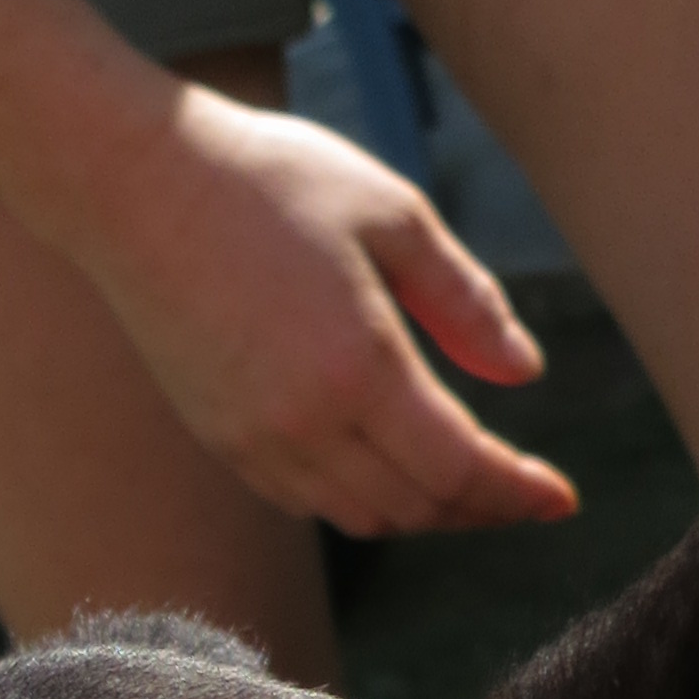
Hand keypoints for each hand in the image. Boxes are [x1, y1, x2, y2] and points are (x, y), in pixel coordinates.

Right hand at [76, 80, 578, 536]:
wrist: (137, 189)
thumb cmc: (270, 181)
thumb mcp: (393, 213)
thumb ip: (465, 300)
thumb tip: (524, 374)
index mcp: (359, 366)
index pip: (459, 467)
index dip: (517, 492)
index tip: (562, 498)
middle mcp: (305, 426)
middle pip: (416, 507)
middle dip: (480, 508)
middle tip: (523, 491)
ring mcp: (256, 444)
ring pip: (364, 517)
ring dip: (423, 511)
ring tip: (464, 484)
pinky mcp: (223, 443)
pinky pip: (310, 502)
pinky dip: (364, 499)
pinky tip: (388, 466)